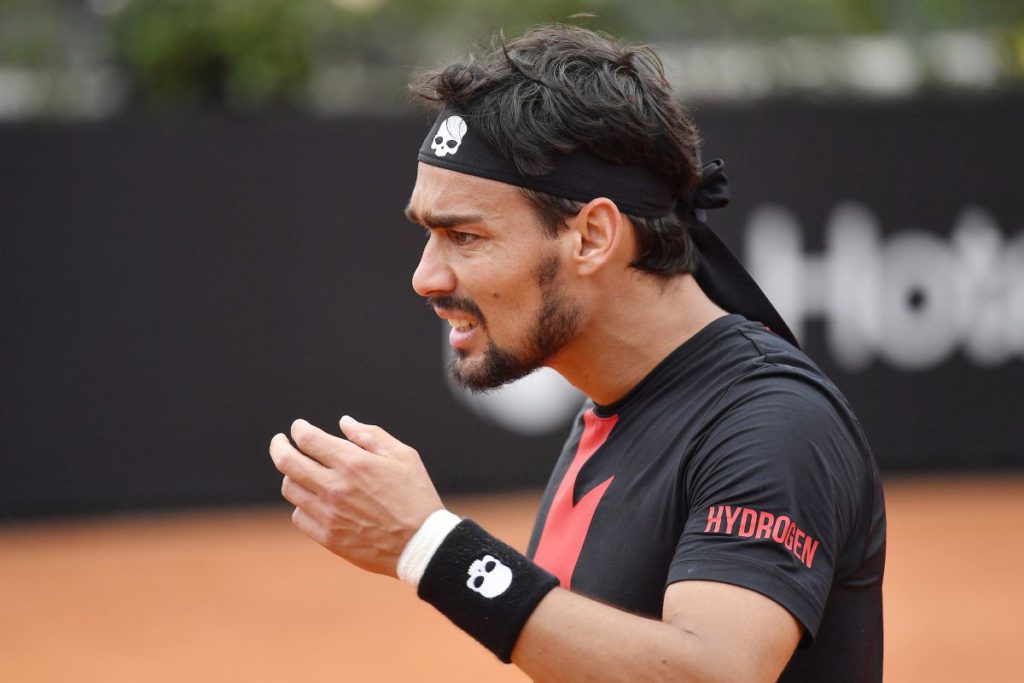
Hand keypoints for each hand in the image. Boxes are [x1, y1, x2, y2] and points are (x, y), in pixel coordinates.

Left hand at [268, 416, 444, 576]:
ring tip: (301, 472)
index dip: (299, 429)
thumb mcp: (403, 456)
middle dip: (279, 446)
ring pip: (290, 489)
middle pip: (287, 462)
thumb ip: (371, 435)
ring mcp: (328, 513)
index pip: (308, 439)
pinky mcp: (328, 537)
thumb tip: (344, 423)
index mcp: (353, 463)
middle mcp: (335, 487)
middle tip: (280, 442)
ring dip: (292, 476)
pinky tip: (314, 500)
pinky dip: (302, 505)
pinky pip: (299, 516)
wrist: (421, 544)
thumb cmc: (416, 496)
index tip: (299, 427)